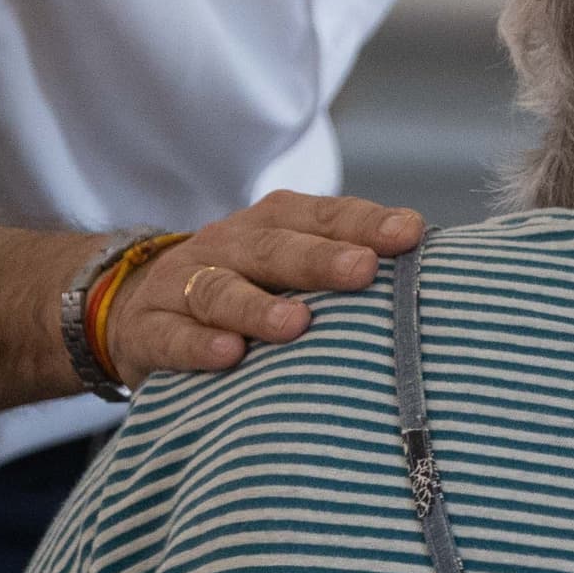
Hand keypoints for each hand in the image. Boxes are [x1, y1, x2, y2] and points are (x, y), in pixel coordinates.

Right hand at [101, 192, 423, 385]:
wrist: (130, 306)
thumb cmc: (244, 288)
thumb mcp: (287, 268)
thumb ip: (345, 268)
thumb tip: (442, 278)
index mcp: (273, 224)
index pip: (324, 216)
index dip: (366, 223)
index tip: (411, 235)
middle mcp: (229, 245)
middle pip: (276, 247)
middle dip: (321, 258)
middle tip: (363, 270)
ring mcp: (183, 285)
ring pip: (220, 289)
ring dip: (258, 306)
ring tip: (297, 325)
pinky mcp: (147, 329)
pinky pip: (170, 335)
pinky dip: (197, 345)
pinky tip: (228, 356)